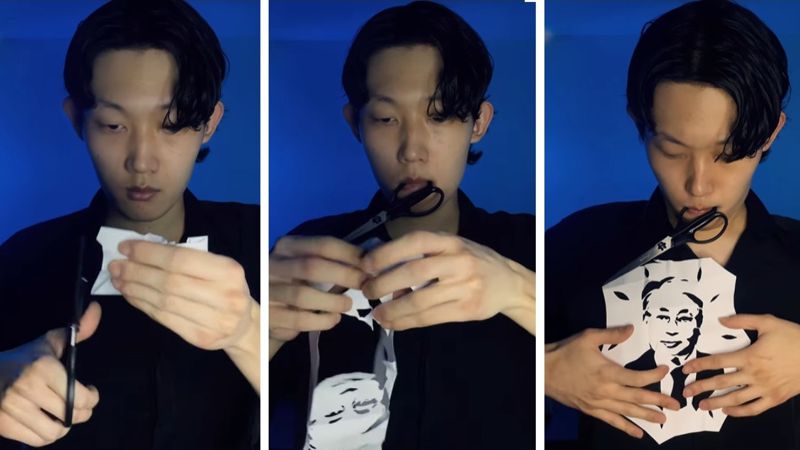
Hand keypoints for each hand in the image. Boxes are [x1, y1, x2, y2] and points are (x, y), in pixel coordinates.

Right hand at [0, 302, 101, 446]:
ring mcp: (12, 408)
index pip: (81, 397)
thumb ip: (77, 331)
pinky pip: (36, 440)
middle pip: (71, 416)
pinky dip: (46, 436)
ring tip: (64, 416)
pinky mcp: (3, 424)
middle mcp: (27, 388)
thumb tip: (96, 308)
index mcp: (43, 367)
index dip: (93, 398)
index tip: (91, 392)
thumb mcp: (48, 343)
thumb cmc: (23, 359)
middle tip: (80, 406)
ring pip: (55, 432)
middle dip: (82, 413)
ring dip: (63, 426)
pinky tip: (47, 423)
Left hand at [110, 240, 255, 351]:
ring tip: (119, 279)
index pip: (181, 259)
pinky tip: (132, 295)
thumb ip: (187, 259)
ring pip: (164, 302)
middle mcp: (225, 296)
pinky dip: (143, 305)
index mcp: (229, 271)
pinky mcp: (201, 338)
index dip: (149, 253)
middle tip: (116, 265)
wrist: (243, 324)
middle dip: (137, 271)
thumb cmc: (225, 289)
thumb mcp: (217, 268)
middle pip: (170, 281)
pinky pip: (165, 319)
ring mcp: (215, 320)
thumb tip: (142, 252)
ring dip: (135, 289)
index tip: (126, 247)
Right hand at [269, 236, 366, 356]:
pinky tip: (334, 319)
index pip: (321, 245)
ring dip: (332, 301)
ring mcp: (268, 291)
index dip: (349, 253)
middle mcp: (272, 265)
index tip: (370, 264)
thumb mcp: (307, 265)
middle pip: (312, 267)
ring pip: (303, 295)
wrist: (267, 308)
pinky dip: (321, 321)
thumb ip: (332, 262)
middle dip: (344, 276)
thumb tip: (368, 265)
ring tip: (347, 304)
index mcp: (287, 246)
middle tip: (365, 285)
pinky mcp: (268, 316)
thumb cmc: (295, 282)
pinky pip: (298, 320)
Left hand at [359, 231, 534, 332]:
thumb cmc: (473, 262)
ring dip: (393, 309)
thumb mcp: (452, 248)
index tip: (366, 264)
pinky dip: (407, 322)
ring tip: (377, 314)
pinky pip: (430, 318)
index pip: (415, 241)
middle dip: (384, 283)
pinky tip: (394, 323)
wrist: (510, 283)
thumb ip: (424, 255)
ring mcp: (464, 286)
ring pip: (420, 300)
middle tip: (367, 292)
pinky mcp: (467, 309)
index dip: (387, 252)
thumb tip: (384, 270)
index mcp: (451, 242)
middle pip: (414, 272)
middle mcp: (458, 261)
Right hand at [545, 326, 679, 438]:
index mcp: (608, 372)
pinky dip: (626, 428)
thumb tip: (631, 329)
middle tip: (677, 404)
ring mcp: (600, 403)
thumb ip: (612, 335)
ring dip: (648, 416)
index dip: (654, 376)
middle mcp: (607, 390)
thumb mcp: (588, 337)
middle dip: (659, 401)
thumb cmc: (566, 352)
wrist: (545, 371)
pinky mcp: (592, 410)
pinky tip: (639, 433)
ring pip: (628, 412)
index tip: (665, 371)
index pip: (638, 377)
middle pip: (638, 398)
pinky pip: (613, 421)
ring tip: (664, 420)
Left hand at [682, 314, 799, 415]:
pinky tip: (728, 412)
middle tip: (686, 392)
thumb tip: (721, 320)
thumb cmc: (794, 337)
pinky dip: (740, 412)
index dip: (700, 366)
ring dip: (716, 403)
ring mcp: (765, 389)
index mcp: (750, 356)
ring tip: (701, 405)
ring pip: (736, 398)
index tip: (686, 369)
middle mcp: (754, 374)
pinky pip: (754, 408)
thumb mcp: (768, 322)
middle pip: (722, 382)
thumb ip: (742, 321)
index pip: (718, 362)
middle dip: (701, 387)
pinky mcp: (776, 398)